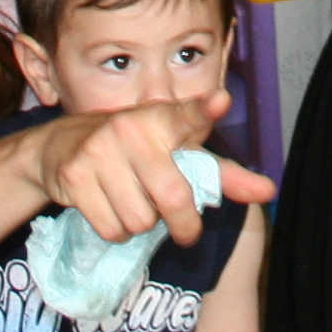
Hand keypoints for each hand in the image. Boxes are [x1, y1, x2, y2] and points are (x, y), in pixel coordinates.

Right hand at [27, 95, 272, 249]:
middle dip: (183, 224)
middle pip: (173, 197)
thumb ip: (222, 173)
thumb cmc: (136, 150)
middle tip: (184, 230)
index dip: (205, 110)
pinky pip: (110, 228)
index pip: (188, 114)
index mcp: (163, 119)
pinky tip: (110, 207)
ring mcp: (100, 150)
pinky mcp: (74, 175)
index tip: (221, 102)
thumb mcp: (178, 153)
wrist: (62, 144)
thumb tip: (269, 190)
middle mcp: (132, 128)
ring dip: (141, 224)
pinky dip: (115, 230)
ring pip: (140, 220)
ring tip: (133, 202)